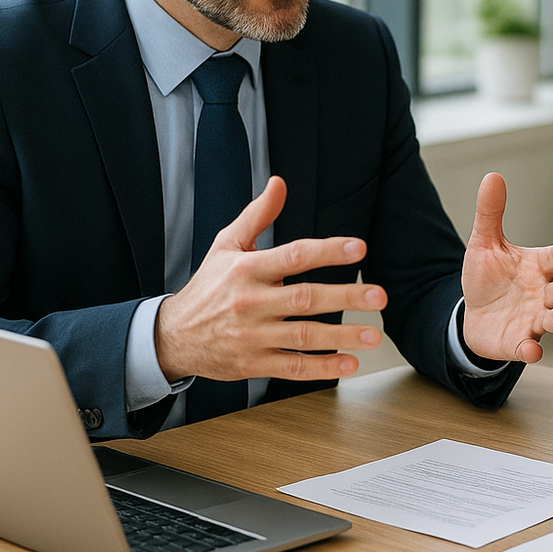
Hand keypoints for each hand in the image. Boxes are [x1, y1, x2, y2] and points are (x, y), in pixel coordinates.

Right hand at [155, 176, 386, 382]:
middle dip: (345, 297)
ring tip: (373, 335)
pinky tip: (349, 363)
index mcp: (247, 270)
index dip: (327, 251)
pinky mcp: (253, 364)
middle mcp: (250, 302)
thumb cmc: (208, 287)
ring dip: (342, 336)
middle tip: (379, 296)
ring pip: (303, 336)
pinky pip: (292, 367)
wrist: (173, 336)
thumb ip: (258, 215)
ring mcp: (252, 336)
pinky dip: (322, 368)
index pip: (293, 256)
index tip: (359, 248)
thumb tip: (280, 183)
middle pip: (305, 299)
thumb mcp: (226, 245)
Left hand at [460, 172, 552, 362]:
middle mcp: (541, 294)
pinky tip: (532, 351)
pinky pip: (528, 348)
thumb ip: (491, 213)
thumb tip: (492, 176)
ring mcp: (533, 320)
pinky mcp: (518, 342)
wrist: (474, 314)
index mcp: (537, 266)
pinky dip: (531, 350)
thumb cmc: (488, 277)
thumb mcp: (484, 243)